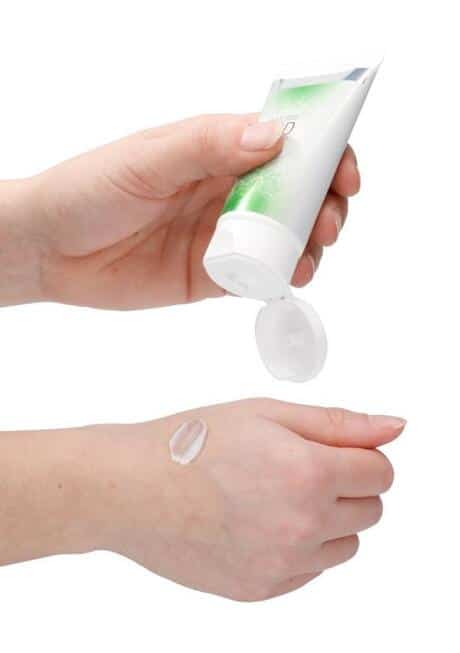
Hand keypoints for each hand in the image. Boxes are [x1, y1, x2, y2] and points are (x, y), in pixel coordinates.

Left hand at [5, 114, 359, 307]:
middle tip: (327, 224)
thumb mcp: (147, 159)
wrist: (52, 250)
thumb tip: (273, 138)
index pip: (287, 145)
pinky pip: (260, 276)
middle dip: (324, 206)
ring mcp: (224, 235)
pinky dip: (282, 279)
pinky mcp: (214, 276)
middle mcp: (228, 190)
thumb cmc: (90, 190)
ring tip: (309, 258)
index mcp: (216, 149)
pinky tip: (288, 280)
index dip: (325, 155)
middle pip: (298, 194)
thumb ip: (207, 146)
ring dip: (310, 246)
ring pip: (287, 238)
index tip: (344, 174)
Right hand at [95, 399, 403, 600]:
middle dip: (349, 485)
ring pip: (346, 545)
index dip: (362, 455)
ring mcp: (282, 564)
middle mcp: (303, 525)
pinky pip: (310, 571)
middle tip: (302, 467)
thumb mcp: (267, 413)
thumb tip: (393, 427)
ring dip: (329, 519)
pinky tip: (261, 522)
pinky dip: (300, 547)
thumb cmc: (190, 443)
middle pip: (371, 509)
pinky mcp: (261, 589)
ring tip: (278, 495)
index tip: (337, 450)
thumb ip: (338, 423)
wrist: (132, 488)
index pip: (381, 472)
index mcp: (309, 474)